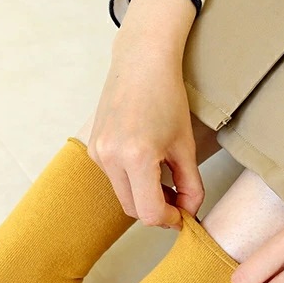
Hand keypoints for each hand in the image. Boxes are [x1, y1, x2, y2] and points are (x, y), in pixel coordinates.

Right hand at [88, 0, 202, 229]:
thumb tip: (189, 213)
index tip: (183, 214)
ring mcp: (97, 153)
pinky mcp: (93, 148)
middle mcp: (110, 158)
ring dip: (143, 196)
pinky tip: (144, 162)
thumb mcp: (185, 146)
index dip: (170, 219)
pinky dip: (130, 181)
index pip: (149, 212)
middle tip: (178, 201)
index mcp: (136, 157)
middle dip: (157, 210)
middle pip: (133, 209)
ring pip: (122, 195)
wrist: (140, 62)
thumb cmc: (167, 97)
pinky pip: (113, 178)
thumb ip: (190, 185)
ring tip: (163, 179)